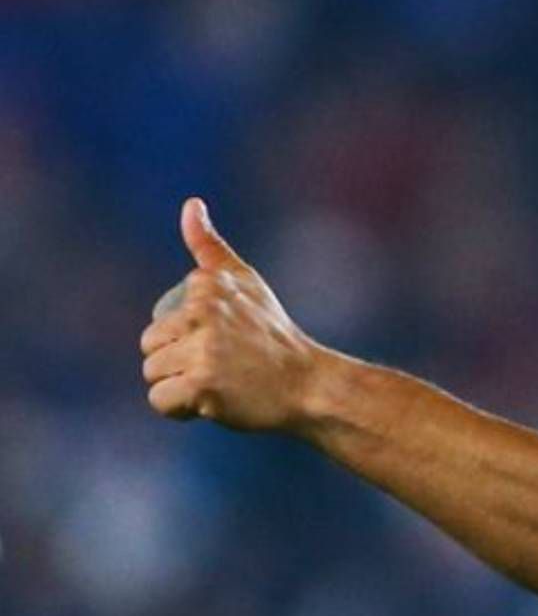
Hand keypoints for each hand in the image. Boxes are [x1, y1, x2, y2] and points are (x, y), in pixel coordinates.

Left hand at [141, 198, 330, 431]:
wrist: (309, 385)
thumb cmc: (274, 336)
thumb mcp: (246, 283)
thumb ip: (210, 246)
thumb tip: (190, 203)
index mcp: (206, 286)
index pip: (162, 322)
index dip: (186, 340)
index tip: (227, 345)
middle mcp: (203, 312)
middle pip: (150, 347)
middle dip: (177, 365)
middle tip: (222, 370)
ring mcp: (203, 349)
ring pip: (153, 374)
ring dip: (179, 389)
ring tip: (219, 386)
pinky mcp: (202, 384)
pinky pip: (161, 401)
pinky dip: (180, 411)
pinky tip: (210, 405)